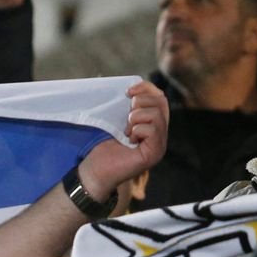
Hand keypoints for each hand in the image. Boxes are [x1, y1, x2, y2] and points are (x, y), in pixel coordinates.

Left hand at [78, 80, 167, 199]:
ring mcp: (160, 145)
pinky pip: (153, 129)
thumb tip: (131, 87)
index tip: (128, 91)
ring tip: (126, 131)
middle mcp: (161, 134)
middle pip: (161, 102)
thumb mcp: (117, 120)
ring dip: (135, 118)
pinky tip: (130, 140)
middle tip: (126, 119)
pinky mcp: (154, 153)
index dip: (146, 88)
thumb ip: (128, 106)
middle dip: (139, 104)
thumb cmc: (103, 146)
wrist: (95, 170)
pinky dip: (137, 130)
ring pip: (156, 115)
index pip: (160, 97)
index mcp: (153, 124)